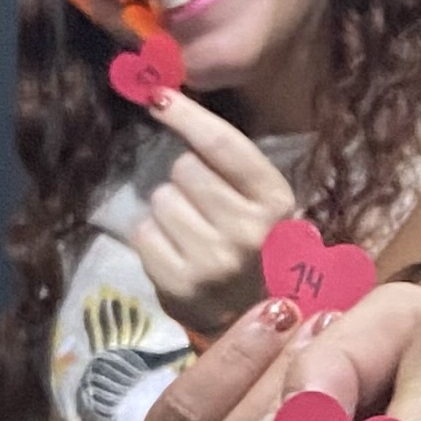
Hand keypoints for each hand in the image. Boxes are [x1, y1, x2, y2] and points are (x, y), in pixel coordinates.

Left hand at [128, 92, 300, 335]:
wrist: (258, 324)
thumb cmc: (258, 249)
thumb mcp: (264, 203)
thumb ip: (229, 161)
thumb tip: (166, 99)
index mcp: (276, 201)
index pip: (221, 144)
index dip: (185, 115)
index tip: (157, 97)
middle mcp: (249, 231)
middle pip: (183, 168)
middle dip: (186, 180)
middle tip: (205, 206)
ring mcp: (213, 261)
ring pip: (160, 200)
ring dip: (169, 211)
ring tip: (193, 234)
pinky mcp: (179, 285)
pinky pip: (144, 234)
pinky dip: (154, 240)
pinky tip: (178, 254)